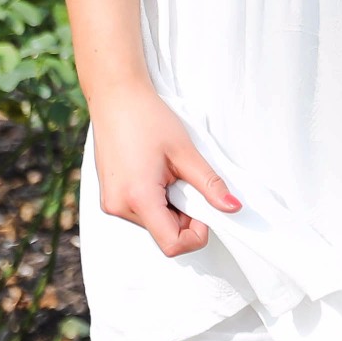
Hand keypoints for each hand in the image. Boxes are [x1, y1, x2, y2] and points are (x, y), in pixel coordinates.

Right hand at [89, 82, 239, 258]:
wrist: (116, 96)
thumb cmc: (146, 117)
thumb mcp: (184, 151)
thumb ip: (209, 184)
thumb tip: (231, 208)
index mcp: (138, 198)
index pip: (172, 244)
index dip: (196, 233)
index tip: (204, 208)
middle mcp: (119, 207)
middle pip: (164, 233)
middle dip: (183, 214)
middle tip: (186, 180)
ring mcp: (111, 203)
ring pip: (153, 223)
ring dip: (169, 206)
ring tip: (167, 171)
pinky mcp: (110, 197)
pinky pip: (140, 212)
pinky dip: (155, 199)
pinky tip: (154, 172)